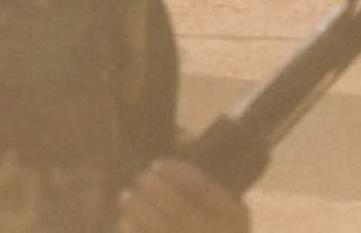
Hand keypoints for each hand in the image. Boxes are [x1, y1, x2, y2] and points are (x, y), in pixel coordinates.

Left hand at [114, 156, 247, 232]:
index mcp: (234, 214)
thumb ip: (198, 161)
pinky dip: (137, 231)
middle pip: (183, 212)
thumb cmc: (207, 214)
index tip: (157, 164)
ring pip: (165, 229)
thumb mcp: (214, 193)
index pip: (206, 191)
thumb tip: (180, 137)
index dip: (180, 175)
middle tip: (141, 179)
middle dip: (156, 191)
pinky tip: (125, 221)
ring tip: (127, 196)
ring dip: (141, 211)